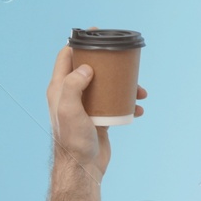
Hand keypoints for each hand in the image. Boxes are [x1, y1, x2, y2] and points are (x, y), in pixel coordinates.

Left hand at [46, 45, 145, 178]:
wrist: (82, 166)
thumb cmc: (73, 139)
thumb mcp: (69, 109)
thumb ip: (72, 85)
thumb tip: (87, 67)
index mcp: (59, 88)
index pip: (66, 57)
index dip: (79, 42)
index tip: (96, 33)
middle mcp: (71, 94)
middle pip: (91, 68)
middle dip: (109, 62)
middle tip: (124, 58)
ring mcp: (86, 105)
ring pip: (107, 85)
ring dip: (125, 85)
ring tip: (141, 92)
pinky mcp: (99, 116)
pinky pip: (116, 103)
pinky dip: (129, 103)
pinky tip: (139, 108)